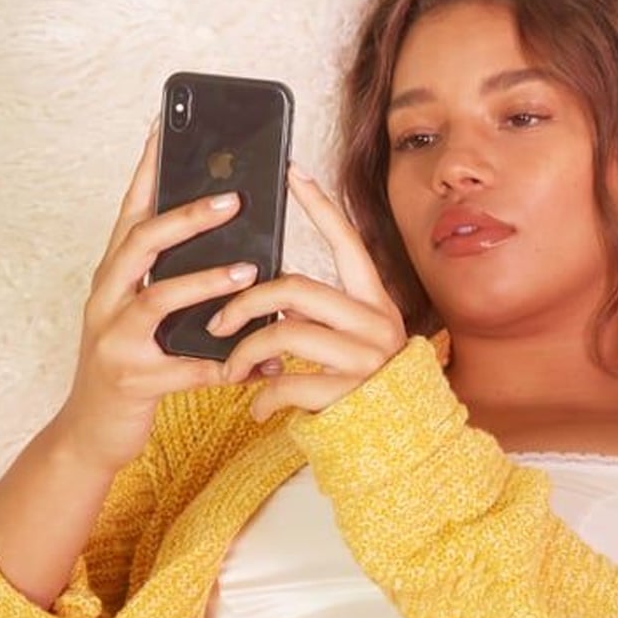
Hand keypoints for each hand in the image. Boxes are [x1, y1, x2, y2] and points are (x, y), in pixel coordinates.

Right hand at [54, 127, 260, 471]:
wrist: (91, 431)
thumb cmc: (132, 361)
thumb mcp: (146, 312)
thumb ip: (176, 277)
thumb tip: (236, 241)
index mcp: (114, 275)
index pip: (131, 211)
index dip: (147, 170)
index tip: (165, 128)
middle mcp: (106, 298)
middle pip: (141, 243)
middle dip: (187, 218)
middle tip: (234, 199)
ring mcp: (113, 338)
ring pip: (158, 299)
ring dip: (205, 282)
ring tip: (250, 272)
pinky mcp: (131, 380)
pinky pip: (185, 369)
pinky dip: (224, 366)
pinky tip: (260, 364)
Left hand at [212, 168, 406, 420]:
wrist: (400, 445)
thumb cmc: (363, 387)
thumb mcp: (353, 340)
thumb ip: (322, 313)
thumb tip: (270, 290)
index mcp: (375, 302)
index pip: (347, 242)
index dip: (319, 206)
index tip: (291, 172)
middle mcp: (376, 323)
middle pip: (295, 288)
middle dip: (244, 302)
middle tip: (217, 322)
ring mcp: (364, 358)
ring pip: (284, 333)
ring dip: (244, 354)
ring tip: (230, 372)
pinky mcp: (348, 395)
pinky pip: (287, 383)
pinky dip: (262, 397)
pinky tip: (257, 408)